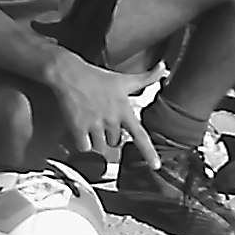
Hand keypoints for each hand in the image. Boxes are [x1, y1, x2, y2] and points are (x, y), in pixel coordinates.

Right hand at [48, 56, 164, 165]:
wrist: (70, 74)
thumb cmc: (97, 77)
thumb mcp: (124, 79)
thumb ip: (146, 78)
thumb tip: (163, 68)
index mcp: (123, 110)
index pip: (140, 135)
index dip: (149, 152)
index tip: (156, 166)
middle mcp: (111, 120)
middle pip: (116, 142)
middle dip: (111, 136)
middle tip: (105, 123)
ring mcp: (94, 125)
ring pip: (100, 147)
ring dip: (98, 140)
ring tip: (93, 125)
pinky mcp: (78, 128)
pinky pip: (85, 148)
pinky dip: (84, 144)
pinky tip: (83, 133)